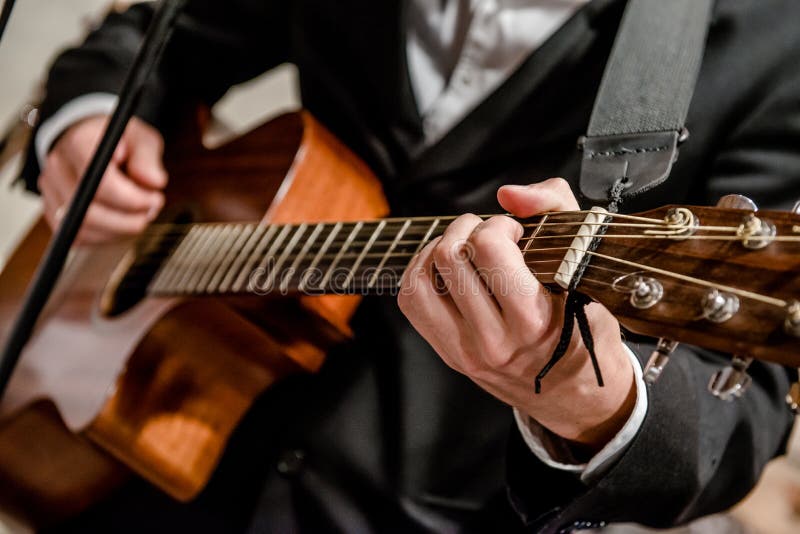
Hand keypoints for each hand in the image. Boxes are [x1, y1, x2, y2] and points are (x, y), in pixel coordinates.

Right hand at [38, 115, 167, 243]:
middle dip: (128, 220)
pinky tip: (120, 222)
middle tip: (151, 211)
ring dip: (119, 230)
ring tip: (138, 215)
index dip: (131, 198)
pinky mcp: (53, 212)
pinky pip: (79, 237)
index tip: (154, 198)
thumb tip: (154, 182)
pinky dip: (106, 237)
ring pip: (84, 229)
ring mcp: (52, 191)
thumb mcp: (141, 139)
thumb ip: (147, 159)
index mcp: (78, 143)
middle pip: (90, 212)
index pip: (100, 182)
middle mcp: (58, 168)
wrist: (91, 141)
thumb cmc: (120, 142)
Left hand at [398, 178, 635, 448]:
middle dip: (469, 229)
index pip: (489, 249)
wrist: (575, 392)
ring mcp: (466, 351)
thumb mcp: (587, 263)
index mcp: (535, 320)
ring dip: (441, 247)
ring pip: (422, 277)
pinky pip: (411, 300)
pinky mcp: (448, 354)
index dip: (498, 224)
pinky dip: (421, 271)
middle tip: (491, 235)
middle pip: (450, 257)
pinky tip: (446, 267)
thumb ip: (555, 209)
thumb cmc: (585, 326)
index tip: (516, 231)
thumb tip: (507, 194)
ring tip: (467, 248)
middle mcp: (495, 340)